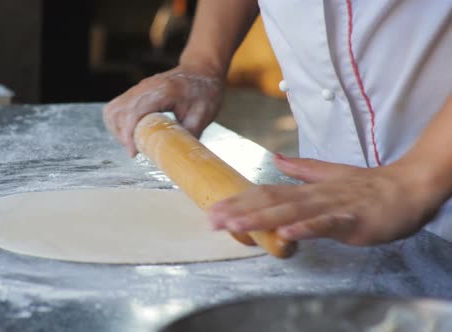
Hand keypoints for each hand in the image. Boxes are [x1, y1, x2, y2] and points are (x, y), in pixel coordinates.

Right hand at [103, 65, 223, 155]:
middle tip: (136, 150)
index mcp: (162, 91)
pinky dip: (118, 123)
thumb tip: (178, 156)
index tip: (133, 152)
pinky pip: (116, 108)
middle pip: (118, 112)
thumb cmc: (204, 91)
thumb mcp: (203, 115)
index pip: (134, 112)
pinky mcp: (135, 93)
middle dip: (122, 135)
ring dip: (117, 130)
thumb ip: (188, 135)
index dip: (129, 134)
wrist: (201, 70)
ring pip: (112, 110)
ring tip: (133, 143)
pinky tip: (131, 133)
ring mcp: (137, 89)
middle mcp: (145, 87)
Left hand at [208, 155, 443, 245]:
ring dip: (262, 218)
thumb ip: (302, 170)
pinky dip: (306, 228)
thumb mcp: (329, 176)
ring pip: (291, 211)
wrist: (407, 187)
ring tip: (236, 225)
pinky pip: (326, 224)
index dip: (238, 200)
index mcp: (306, 189)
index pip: (265, 192)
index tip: (214, 208)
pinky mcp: (352, 219)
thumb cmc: (368, 187)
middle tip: (212, 220)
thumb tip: (275, 160)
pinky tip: (287, 234)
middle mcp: (312, 195)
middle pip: (270, 201)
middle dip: (238, 211)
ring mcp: (331, 206)